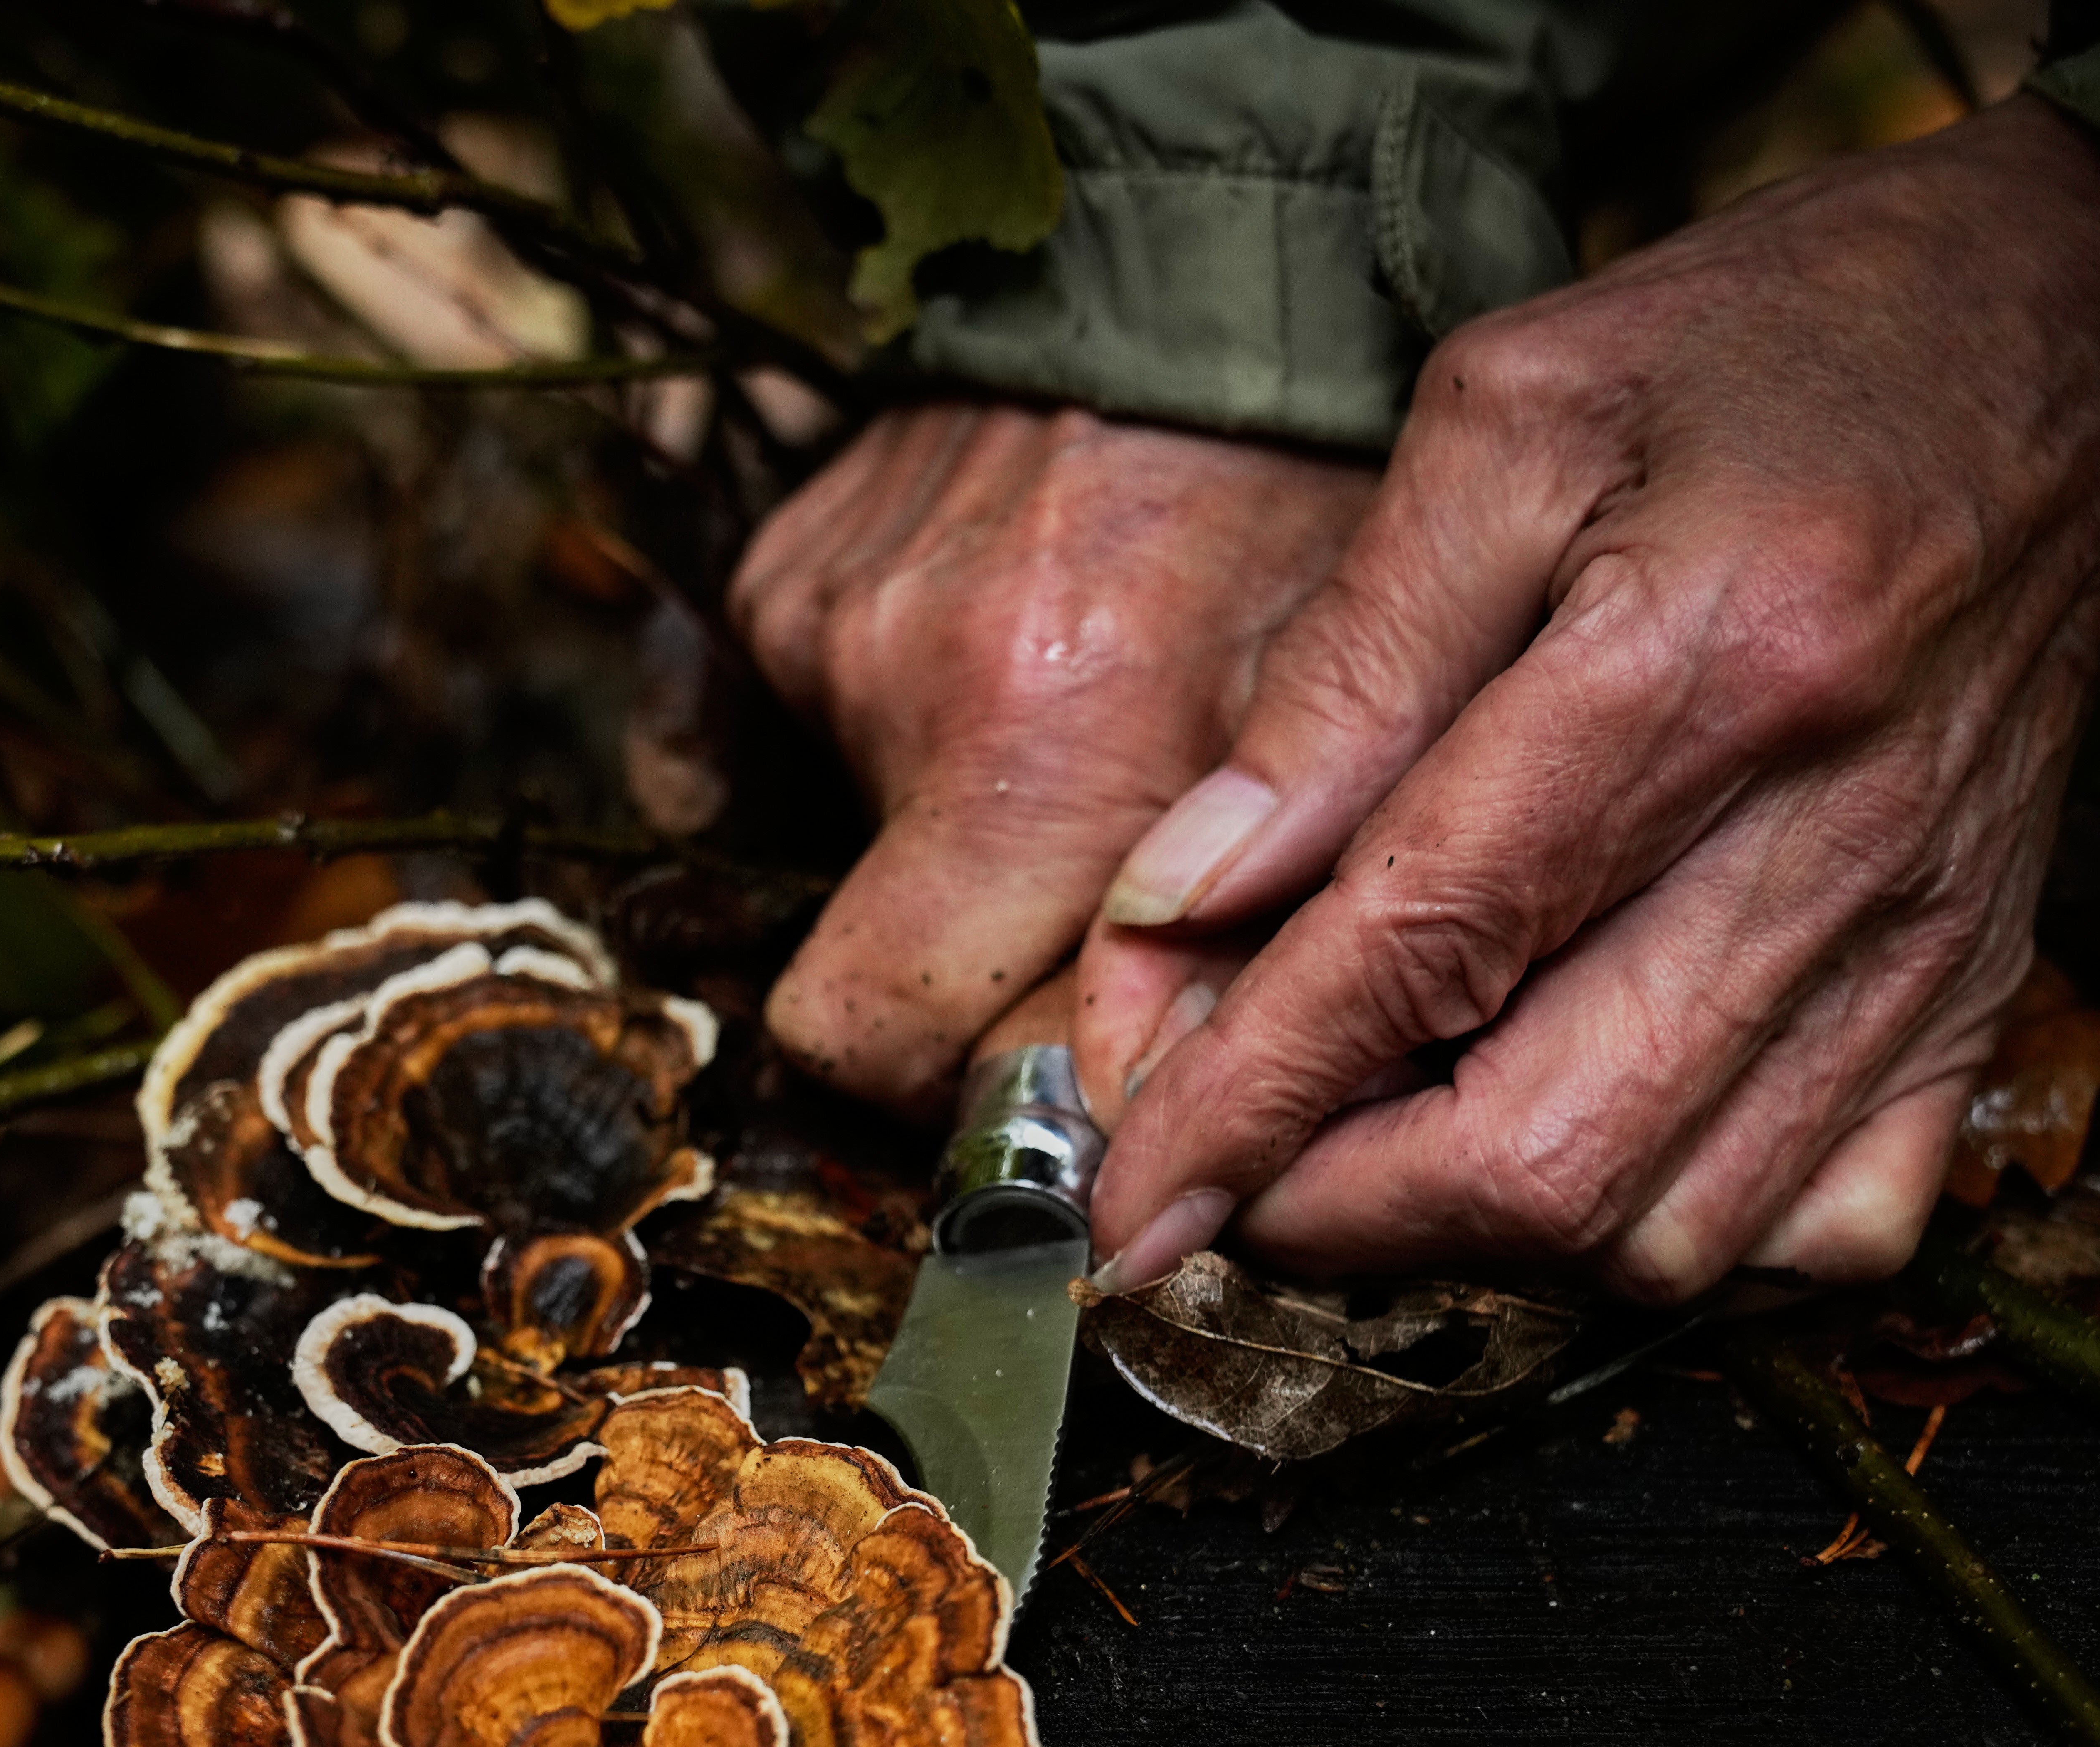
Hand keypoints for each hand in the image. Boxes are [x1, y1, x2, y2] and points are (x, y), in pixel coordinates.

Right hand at [735, 401, 1377, 1113]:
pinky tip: (984, 677)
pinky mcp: (780, 576)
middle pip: (848, 998)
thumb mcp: (1319, 739)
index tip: (1065, 1064)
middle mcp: (908, 693)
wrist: (1211, 278)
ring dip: (948, 848)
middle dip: (947, 1014)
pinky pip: (798, 735)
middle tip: (1067, 952)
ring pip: (847, 861)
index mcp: (1045, 754)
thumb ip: (1230, 944)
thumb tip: (1144, 1115)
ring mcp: (824, 628)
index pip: (897, 1046)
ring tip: (1070, 737)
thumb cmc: (1294, 512)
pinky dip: (884, 740)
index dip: (977, 1086)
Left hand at [1086, 97, 2099, 1302]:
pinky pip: (1816, 1236)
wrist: (2088, 339)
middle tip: (1226, 1160)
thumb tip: (1180, 903)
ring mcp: (1925, 950)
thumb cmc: (1782, 349)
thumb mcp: (1511, 421)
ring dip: (1470, 1236)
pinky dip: (1659, 1240)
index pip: (1424, 950)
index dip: (1248, 1102)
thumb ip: (1340, 676)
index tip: (1129, 1204)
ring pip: (1661, 1231)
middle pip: (1541, 1149)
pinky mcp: (1981, 1002)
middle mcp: (1837, 840)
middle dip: (1335, 1206)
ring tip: (1365, 1141)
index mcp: (1709, 660)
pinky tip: (1569, 1142)